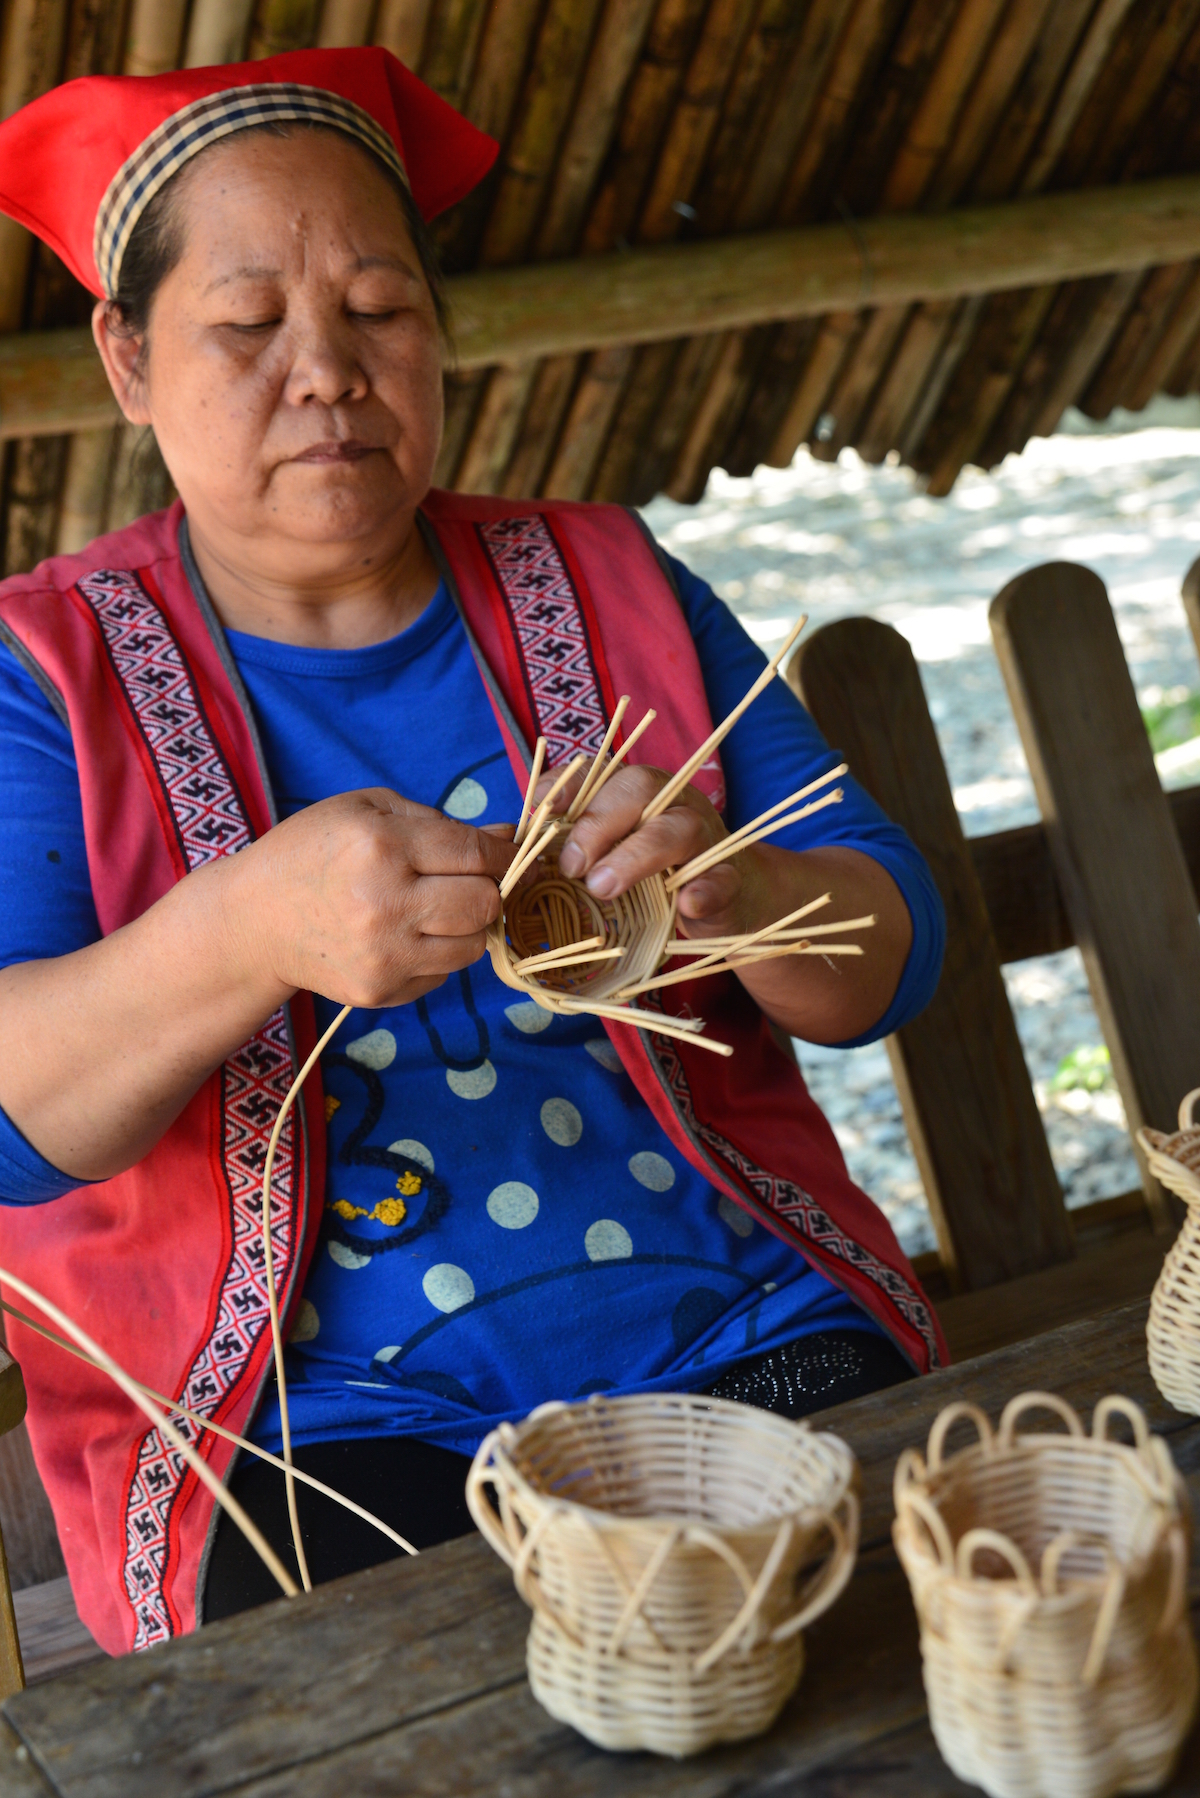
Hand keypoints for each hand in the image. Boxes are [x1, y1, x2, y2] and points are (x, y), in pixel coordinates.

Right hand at [230, 788, 517, 1007]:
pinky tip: (402, 936)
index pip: (475, 854)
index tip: (508, 853)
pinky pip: (441, 974)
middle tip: (466, 882)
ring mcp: (383, 954)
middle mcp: (385, 903)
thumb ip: (437, 820)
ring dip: (464, 926)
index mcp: (382, 846)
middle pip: (484, 903)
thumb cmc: (311, 852)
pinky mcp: (379, 990)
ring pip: (472, 947)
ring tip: (432, 910)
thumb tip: (505, 835)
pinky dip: (435, 955)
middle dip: (486, 889)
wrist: (253, 921)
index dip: (504, 853)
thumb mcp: (365, 809)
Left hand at [536, 764, 774, 940]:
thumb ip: (576, 839)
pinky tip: (688, 903)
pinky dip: (705, 890)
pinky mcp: (730, 879)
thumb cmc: (655, 873)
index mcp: (638, 792)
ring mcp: (706, 839)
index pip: (600, 772)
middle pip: (638, 789)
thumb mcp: (614, 850)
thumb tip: (521, 838)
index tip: (541, 808)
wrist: (730, 899)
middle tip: (571, 866)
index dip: (568, 784)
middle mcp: (672, 802)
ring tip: (603, 887)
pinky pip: (720, 878)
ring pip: (678, 829)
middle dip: (597, 823)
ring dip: (638, 855)